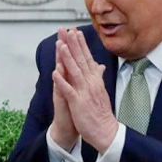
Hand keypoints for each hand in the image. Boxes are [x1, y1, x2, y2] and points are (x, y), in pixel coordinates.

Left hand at [53, 30, 117, 152]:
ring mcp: (84, 92)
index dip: (80, 45)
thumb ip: (98, 77)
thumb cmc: (101, 112)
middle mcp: (90, 83)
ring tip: (61, 45)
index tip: (75, 32)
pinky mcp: (78, 103)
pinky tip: (55, 72)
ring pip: (75, 71)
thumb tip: (99, 66)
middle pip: (81, 60)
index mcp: (95, 80)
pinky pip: (68, 90)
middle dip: (74, 45)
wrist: (106, 131)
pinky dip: (62, 81)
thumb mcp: (100, 91)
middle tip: (67, 30)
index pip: (87, 58)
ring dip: (68, 58)